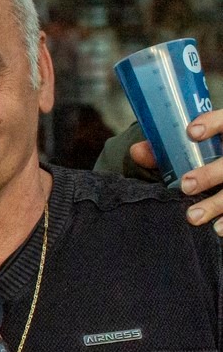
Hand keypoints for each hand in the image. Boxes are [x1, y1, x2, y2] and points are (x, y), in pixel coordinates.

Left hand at [134, 108, 222, 235]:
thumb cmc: (207, 158)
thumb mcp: (194, 150)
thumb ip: (166, 151)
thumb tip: (137, 151)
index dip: (213, 123)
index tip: (191, 132)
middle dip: (210, 174)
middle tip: (185, 185)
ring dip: (216, 203)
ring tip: (192, 216)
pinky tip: (217, 228)